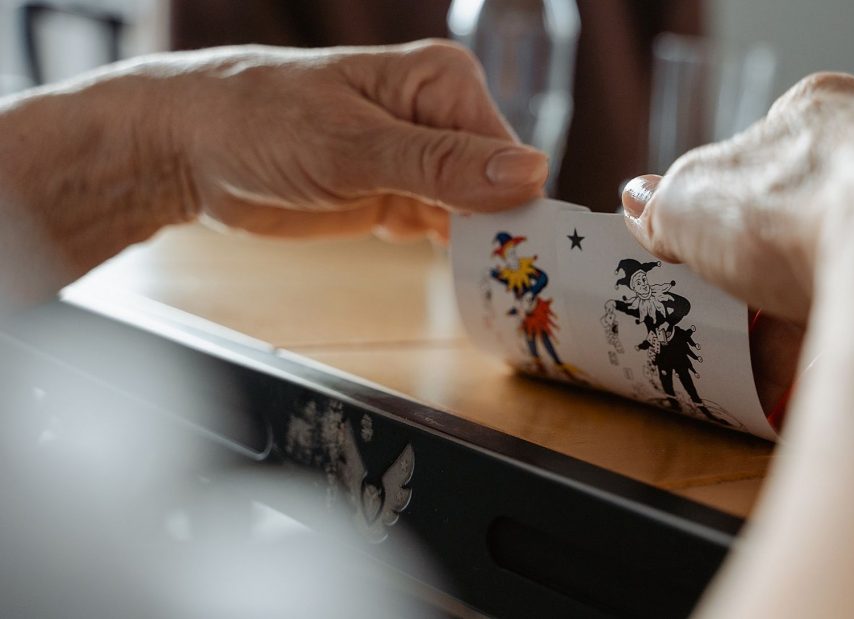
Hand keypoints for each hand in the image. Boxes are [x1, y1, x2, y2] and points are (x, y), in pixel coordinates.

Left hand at [158, 40, 546, 241]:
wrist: (190, 150)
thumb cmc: (258, 122)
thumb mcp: (353, 147)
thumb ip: (441, 164)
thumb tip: (531, 172)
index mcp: (443, 82)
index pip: (509, 155)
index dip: (514, 207)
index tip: (513, 255)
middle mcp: (440, 116)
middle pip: (499, 187)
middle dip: (492, 229)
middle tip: (483, 272)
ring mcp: (420, 159)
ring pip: (474, 213)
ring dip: (467, 245)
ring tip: (449, 264)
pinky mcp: (398, 195)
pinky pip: (442, 229)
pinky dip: (438, 250)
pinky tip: (419, 252)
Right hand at [623, 74, 853, 617]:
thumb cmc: (800, 203)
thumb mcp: (692, 202)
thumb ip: (662, 202)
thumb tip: (636, 200)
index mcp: (823, 110)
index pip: (769, 157)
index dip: (735, 210)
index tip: (715, 254)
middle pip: (815, 210)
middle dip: (775, 266)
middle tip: (744, 313)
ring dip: (812, 307)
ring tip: (778, 358)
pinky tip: (825, 363)